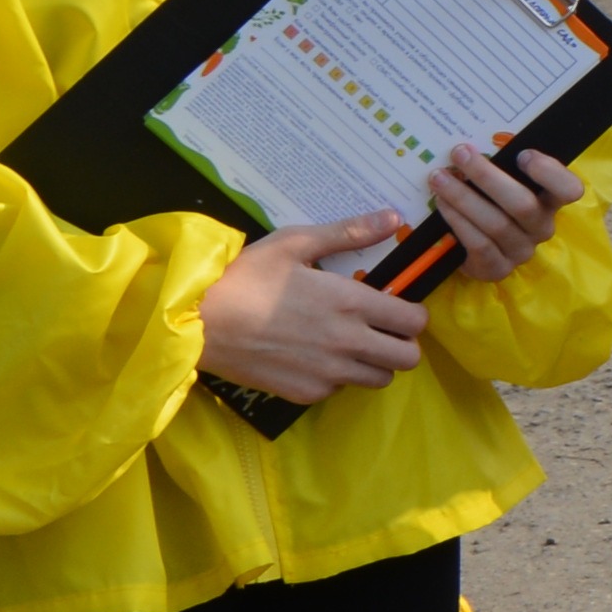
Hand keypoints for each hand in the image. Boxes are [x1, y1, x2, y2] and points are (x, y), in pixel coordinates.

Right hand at [199, 216, 434, 405]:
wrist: (196, 321)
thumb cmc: (244, 275)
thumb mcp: (294, 243)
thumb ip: (348, 233)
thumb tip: (394, 218)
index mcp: (352, 303)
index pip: (415, 321)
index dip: (412, 315)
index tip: (396, 308)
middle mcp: (349, 343)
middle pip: (408, 358)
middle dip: (401, 343)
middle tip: (380, 330)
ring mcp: (329, 373)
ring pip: (380, 379)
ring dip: (374, 363)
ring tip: (349, 345)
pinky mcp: (306, 394)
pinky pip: (340, 391)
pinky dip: (337, 378)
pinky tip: (314, 358)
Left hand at [415, 143, 582, 285]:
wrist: (472, 246)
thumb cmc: (489, 201)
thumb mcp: (502, 181)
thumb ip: (500, 165)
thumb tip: (476, 141)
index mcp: (550, 202)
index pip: (569, 189)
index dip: (549, 173)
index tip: (523, 155)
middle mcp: (541, 228)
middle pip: (523, 204)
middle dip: (487, 176)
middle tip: (459, 154)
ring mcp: (520, 251)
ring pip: (496, 224)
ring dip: (463, 198)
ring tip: (439, 178)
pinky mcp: (497, 268)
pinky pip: (479, 245)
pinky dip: (458, 222)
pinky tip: (442, 205)